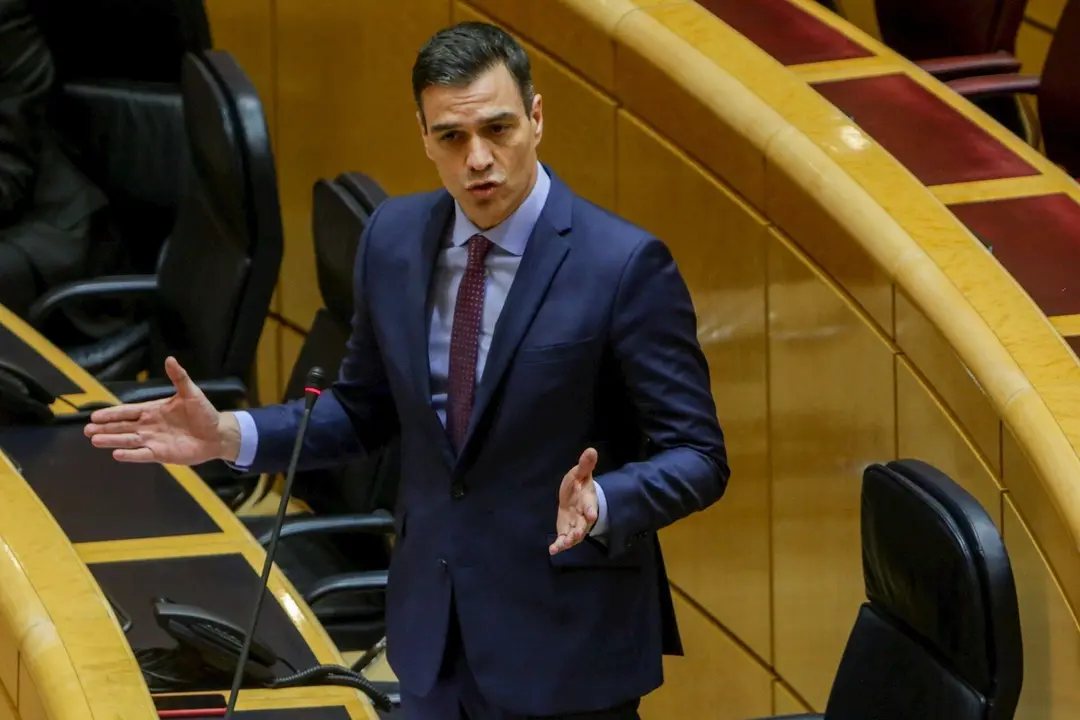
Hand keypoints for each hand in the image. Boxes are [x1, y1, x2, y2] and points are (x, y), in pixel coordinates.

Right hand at [83, 356, 237, 464]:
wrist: (217, 434)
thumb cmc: (204, 413)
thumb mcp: (191, 393)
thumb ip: (179, 378)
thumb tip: (170, 359)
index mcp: (154, 410)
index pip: (128, 411)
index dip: (112, 413)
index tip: (95, 415)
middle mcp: (149, 426)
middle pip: (123, 427)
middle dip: (105, 428)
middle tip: (87, 430)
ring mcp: (154, 440)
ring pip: (128, 440)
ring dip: (112, 440)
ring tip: (95, 440)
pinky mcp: (161, 453)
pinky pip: (142, 454)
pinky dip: (130, 455)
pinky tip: (116, 454)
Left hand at [549, 447, 598, 554]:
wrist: (575, 498)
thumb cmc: (579, 485)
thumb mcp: (580, 474)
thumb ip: (585, 465)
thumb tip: (591, 449)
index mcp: (587, 501)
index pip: (590, 506)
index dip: (591, 510)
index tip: (591, 514)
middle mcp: (583, 516)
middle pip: (583, 525)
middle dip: (580, 530)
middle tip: (577, 534)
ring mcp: (575, 525)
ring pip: (574, 535)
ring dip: (569, 540)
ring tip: (563, 544)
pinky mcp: (566, 531)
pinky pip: (563, 540)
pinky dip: (559, 545)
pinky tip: (552, 550)